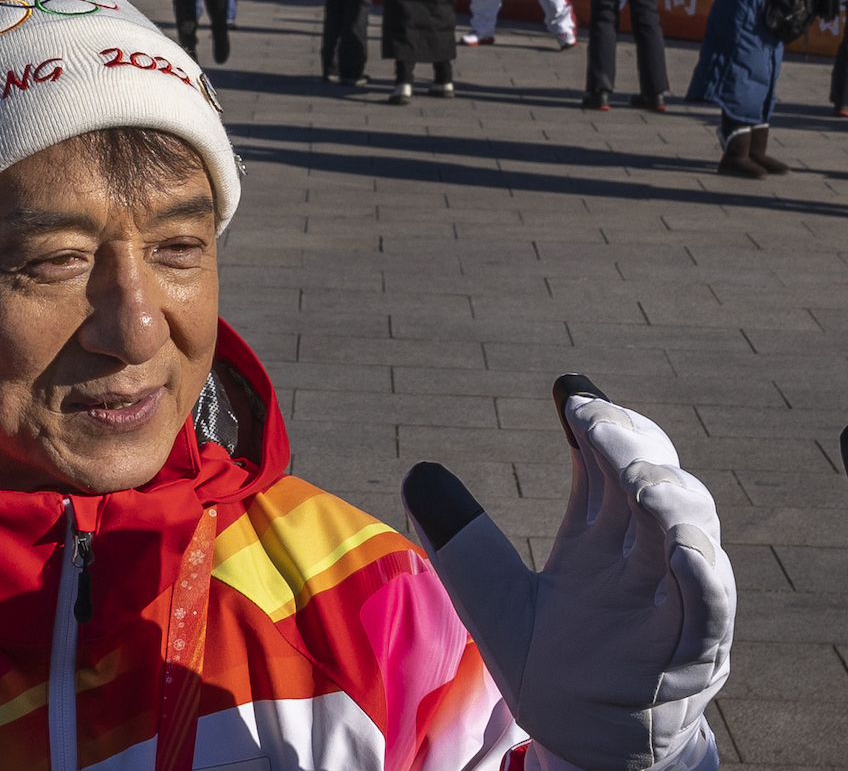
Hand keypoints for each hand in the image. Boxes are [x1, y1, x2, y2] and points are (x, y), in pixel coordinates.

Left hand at [402, 374, 733, 770]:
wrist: (582, 739)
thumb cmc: (549, 662)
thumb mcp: (494, 601)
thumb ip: (462, 544)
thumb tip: (418, 474)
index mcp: (602, 534)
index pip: (609, 463)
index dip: (597, 422)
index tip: (569, 391)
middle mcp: (643, 556)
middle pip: (653, 481)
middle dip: (629, 442)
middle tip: (589, 415)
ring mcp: (672, 598)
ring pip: (690, 530)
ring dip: (667, 496)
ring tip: (632, 469)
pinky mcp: (691, 649)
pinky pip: (708, 606)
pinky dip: (700, 574)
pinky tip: (679, 544)